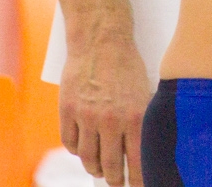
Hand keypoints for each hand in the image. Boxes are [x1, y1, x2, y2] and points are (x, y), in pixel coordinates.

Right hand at [59, 37, 151, 184]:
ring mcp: (87, 116)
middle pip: (111, 166)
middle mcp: (111, 120)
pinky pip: (70, 143)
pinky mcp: (68, 110)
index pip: (138, 162)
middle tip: (117, 182)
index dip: (138, 180)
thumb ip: (142, 121)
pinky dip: (77, 150)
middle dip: (115, 179)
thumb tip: (143, 152)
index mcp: (136, 116)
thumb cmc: (127, 64)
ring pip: (89, 159)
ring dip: (95, 168)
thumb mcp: (144, 92)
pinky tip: (83, 149)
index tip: (138, 186)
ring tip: (100, 169)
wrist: (100, 38)